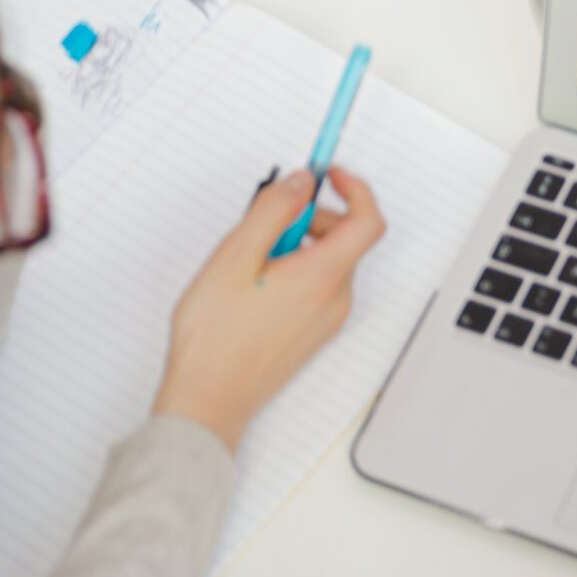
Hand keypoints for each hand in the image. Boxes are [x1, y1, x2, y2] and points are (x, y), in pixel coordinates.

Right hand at [153, 167, 384, 451]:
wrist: (208, 402)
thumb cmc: (215, 337)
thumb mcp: (235, 256)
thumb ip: (273, 210)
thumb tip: (301, 183)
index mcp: (323, 277)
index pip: (368, 221)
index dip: (354, 188)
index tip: (328, 174)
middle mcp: (335, 300)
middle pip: (345, 238)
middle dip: (311, 217)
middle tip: (265, 223)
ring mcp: (327, 320)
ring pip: (328, 262)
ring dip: (298, 245)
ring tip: (249, 261)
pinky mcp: (313, 334)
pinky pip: (317, 286)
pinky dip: (294, 270)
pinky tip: (253, 285)